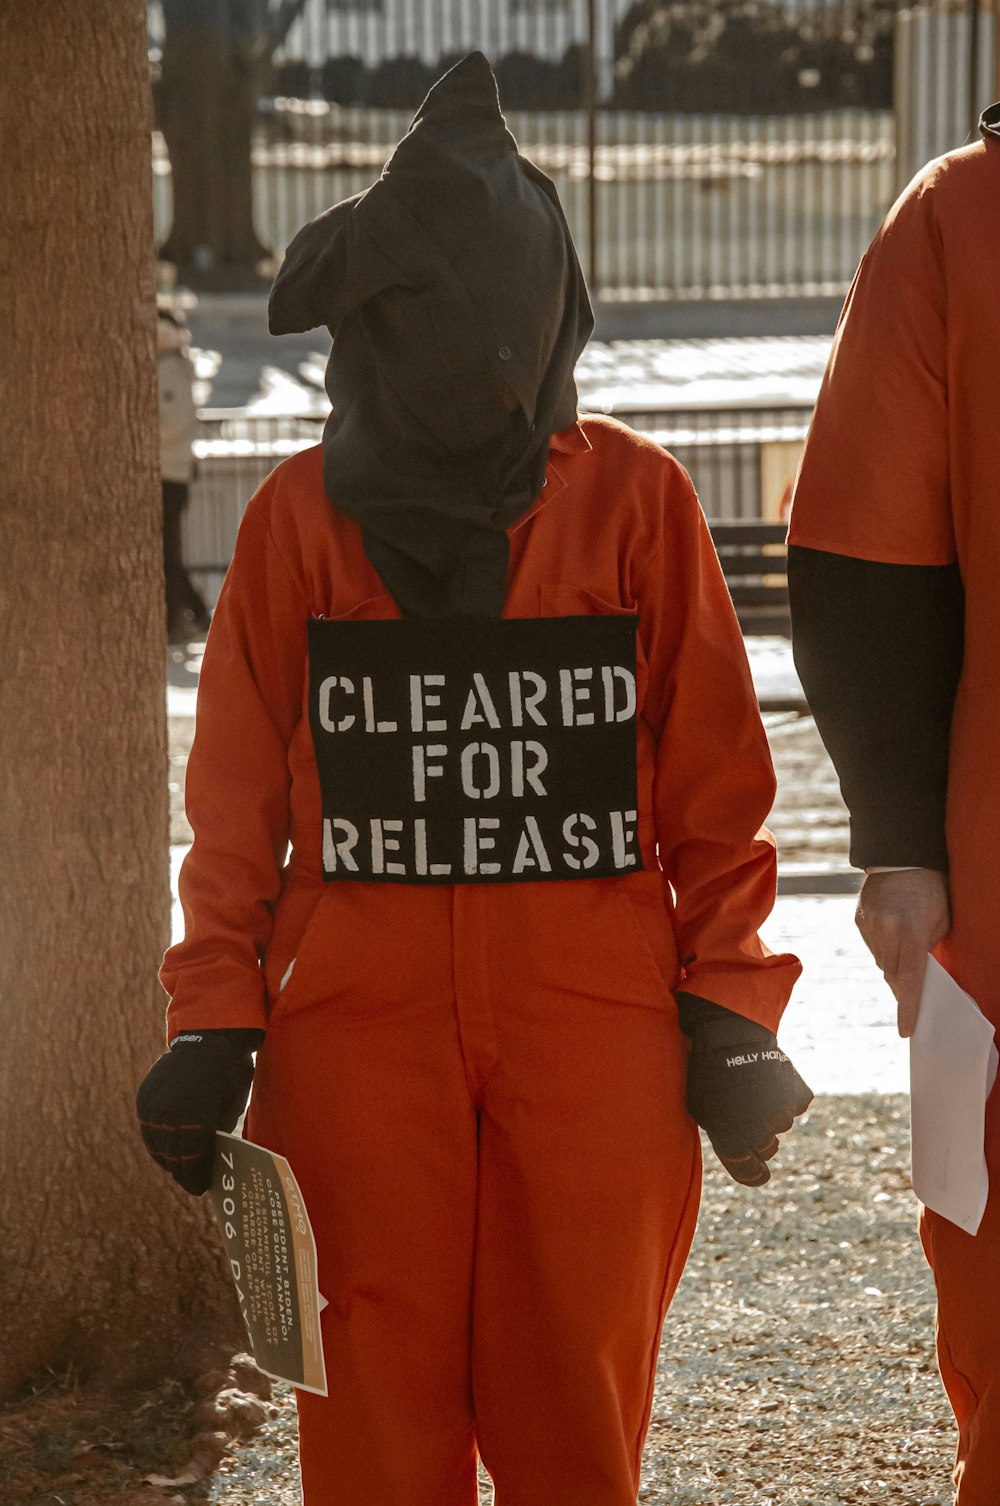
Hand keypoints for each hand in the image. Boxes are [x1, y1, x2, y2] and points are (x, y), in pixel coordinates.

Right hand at [136, 1028, 263, 1194]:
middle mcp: (170, 1114)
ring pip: (156, 1146)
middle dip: (183, 1171)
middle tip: (190, 1181)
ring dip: (168, 1159)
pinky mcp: (144, 1098)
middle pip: (172, 1157)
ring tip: (179, 1166)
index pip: (192, 1160)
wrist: (209, 1039)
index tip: (200, 1188)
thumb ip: (216, 1138)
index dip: (196, 1177)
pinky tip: (167, 1147)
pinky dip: (157, 1141)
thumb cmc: (229, 1076)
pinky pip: (148, 1129)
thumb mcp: (231, 1110)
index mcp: (195, 1118)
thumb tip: (210, 1165)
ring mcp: (154, 1105)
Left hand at [677, 994, 812, 1186]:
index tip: (759, 1172)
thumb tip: (734, 1146)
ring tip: (754, 1083)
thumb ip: (720, 1133)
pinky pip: (795, 1103)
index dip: (753, 1174)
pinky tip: (771, 1075)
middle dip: (759, 1134)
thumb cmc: (706, 1072)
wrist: (729, 1036)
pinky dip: (787, 1092)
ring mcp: (784, 1117)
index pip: (751, 1174)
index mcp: (734, 1144)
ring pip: (781, 1122)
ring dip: (771, 1109)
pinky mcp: (800, 1096)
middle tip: (745, 1107)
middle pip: (767, 1147)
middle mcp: (763, 1136)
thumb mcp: (700, 1108)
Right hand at [855, 869, 950, 1037]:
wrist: (902, 857)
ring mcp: (869, 925)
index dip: (908, 1009)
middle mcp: (886, 931)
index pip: (909, 981)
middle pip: (892, 976)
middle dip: (902, 988)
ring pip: (881, 963)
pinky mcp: (860, 919)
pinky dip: (883, 949)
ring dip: (893, 966)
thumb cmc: (932, 890)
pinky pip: (872, 945)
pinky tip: (893, 935)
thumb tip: (916, 975)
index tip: (906, 1030)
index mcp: (910, 933)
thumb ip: (926, 949)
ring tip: (904, 952)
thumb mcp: (940, 921)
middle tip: (912, 995)